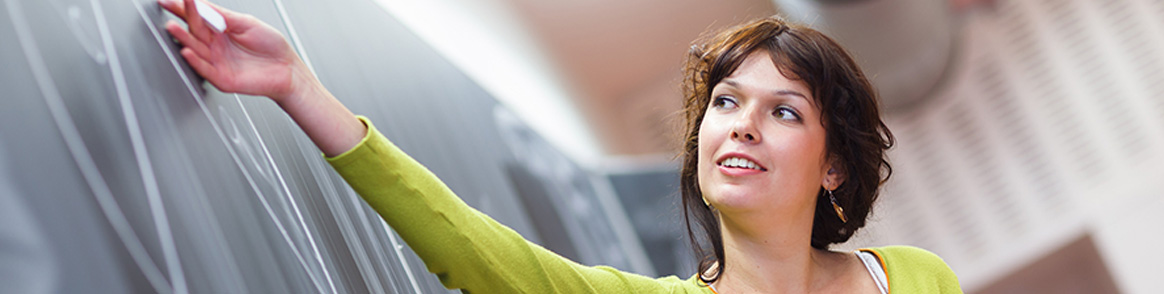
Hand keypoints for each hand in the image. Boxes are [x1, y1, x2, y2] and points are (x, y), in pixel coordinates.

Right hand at [160, 0, 311, 101]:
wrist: (288, 70)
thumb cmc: (272, 47)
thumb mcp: (247, 23)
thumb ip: (224, 16)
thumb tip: (202, 4)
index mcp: (221, 30)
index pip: (199, 16)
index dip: (185, 7)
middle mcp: (215, 45)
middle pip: (194, 29)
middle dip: (182, 17)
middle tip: (171, 4)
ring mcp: (217, 61)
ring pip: (195, 48)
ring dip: (183, 38)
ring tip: (172, 26)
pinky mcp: (221, 78)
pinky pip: (205, 69)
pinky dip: (195, 61)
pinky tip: (188, 51)